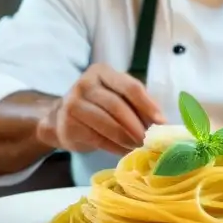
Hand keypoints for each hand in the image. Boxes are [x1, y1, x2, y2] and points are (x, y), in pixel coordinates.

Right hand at [36, 64, 165, 155]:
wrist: (61, 118)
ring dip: (127, 138)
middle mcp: (85, 84)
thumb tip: (160, 121)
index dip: (147, 105)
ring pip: (107, 123)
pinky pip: (97, 138)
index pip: (130, 87)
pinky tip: (124, 151)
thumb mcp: (116, 95)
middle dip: (137, 125)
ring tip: (138, 146)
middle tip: (149, 139)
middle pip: (118, 106)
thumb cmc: (98, 105)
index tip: (161, 121)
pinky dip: (115, 147)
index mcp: (102, 72)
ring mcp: (73, 104)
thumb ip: (137, 103)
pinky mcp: (68, 125)